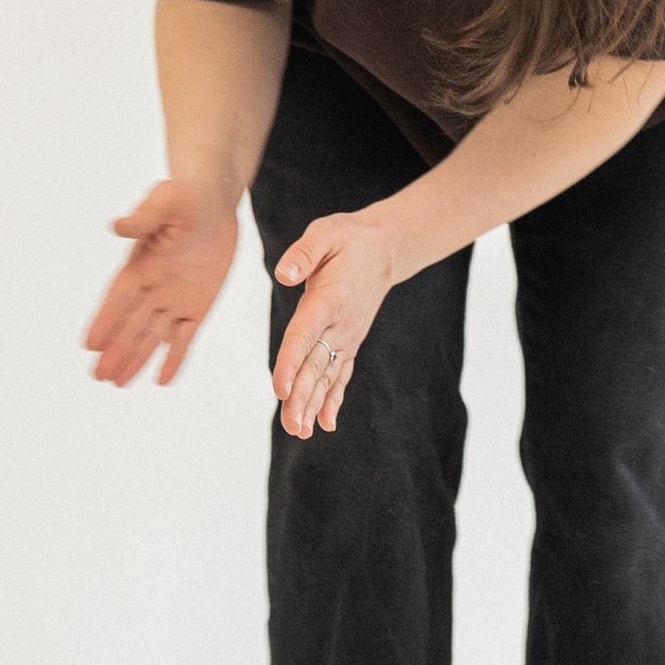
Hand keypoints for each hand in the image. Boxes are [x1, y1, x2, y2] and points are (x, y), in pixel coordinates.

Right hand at [84, 180, 240, 387]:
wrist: (212, 200)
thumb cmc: (185, 195)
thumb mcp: (166, 201)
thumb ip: (144, 218)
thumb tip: (117, 227)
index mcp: (139, 264)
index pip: (117, 298)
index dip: (105, 320)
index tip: (90, 344)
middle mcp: (152, 286)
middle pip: (130, 324)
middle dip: (115, 350)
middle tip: (98, 376)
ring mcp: (174, 298)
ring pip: (152, 336)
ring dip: (135, 358)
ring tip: (116, 383)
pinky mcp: (198, 304)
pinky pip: (184, 337)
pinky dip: (174, 358)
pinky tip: (162, 380)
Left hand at [269, 213, 395, 437]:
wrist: (384, 248)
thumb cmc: (349, 239)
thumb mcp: (325, 233)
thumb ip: (304, 254)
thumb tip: (285, 274)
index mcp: (328, 300)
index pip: (304, 336)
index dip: (290, 363)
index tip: (280, 390)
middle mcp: (339, 325)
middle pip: (315, 365)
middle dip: (302, 397)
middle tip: (291, 426)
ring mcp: (346, 336)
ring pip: (326, 376)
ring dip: (313, 404)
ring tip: (300, 431)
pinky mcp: (349, 341)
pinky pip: (340, 374)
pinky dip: (333, 399)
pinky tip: (325, 423)